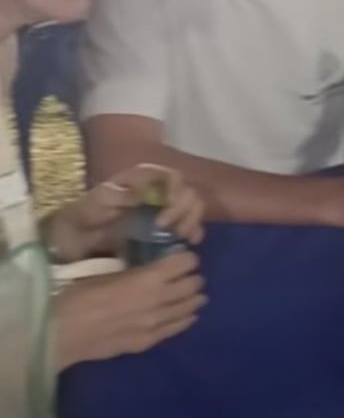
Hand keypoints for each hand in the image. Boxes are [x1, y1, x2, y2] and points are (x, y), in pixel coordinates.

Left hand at [46, 164, 203, 262]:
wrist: (74, 239)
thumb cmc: (84, 216)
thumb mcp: (96, 202)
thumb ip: (119, 195)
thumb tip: (144, 191)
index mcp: (143, 179)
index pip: (171, 176)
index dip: (175, 188)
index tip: (167, 204)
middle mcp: (158, 191)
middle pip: (187, 192)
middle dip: (183, 209)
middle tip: (167, 227)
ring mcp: (164, 209)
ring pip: (193, 207)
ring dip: (191, 220)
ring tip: (179, 236)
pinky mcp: (167, 228)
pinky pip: (190, 225)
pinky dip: (194, 232)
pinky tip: (189, 241)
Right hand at [54, 251, 206, 369]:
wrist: (61, 334)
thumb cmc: (78, 297)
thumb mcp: (108, 273)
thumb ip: (135, 273)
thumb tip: (147, 270)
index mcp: (149, 278)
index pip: (185, 263)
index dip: (188, 259)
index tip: (185, 258)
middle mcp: (160, 299)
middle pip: (193, 285)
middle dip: (194, 278)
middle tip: (190, 276)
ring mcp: (157, 323)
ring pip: (190, 307)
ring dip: (195, 298)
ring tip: (196, 295)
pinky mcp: (149, 341)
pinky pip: (178, 328)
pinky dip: (187, 319)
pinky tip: (190, 316)